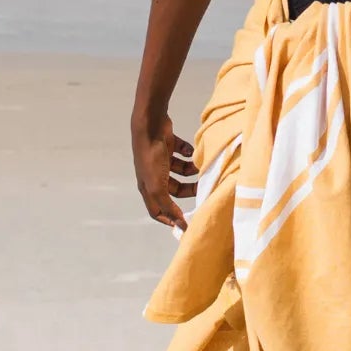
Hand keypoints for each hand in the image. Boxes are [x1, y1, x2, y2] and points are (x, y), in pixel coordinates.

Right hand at [133, 114, 196, 231]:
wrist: (150, 125)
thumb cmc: (151, 157)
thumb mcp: (158, 185)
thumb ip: (168, 205)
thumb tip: (180, 225)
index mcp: (148, 186)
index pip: (157, 209)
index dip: (170, 217)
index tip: (186, 222)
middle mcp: (153, 173)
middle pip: (174, 189)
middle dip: (188, 190)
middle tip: (202, 188)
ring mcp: (161, 158)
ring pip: (180, 170)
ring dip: (190, 170)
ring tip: (200, 167)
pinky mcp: (167, 144)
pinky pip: (182, 152)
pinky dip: (188, 153)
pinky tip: (192, 152)